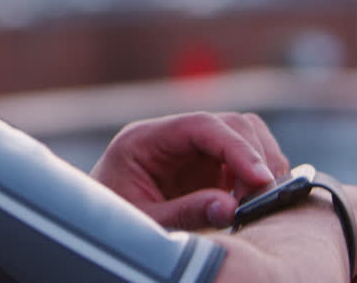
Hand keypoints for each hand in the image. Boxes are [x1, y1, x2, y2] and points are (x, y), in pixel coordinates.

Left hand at [91, 112, 289, 229]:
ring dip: (259, 164)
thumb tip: (231, 207)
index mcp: (145, 139)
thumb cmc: (109, 225)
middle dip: (252, 158)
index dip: (236, 148)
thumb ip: (185, 212)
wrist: (96, 231)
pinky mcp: (205, 168)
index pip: (201, 126)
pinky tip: (254, 202)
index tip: (260, 178)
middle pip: (229, 125)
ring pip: (242, 135)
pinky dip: (255, 176)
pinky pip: (242, 159)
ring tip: (258, 202)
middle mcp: (171, 137)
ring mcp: (190, 150)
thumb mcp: (144, 221)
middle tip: (260, 200)